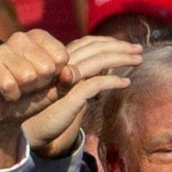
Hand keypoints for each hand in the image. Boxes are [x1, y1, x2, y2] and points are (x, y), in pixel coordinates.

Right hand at [0, 29, 77, 168]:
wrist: (7, 114)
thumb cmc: (34, 96)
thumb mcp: (57, 89)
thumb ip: (69, 80)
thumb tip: (69, 72)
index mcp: (39, 38)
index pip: (61, 56)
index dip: (57, 76)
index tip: (46, 80)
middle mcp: (20, 38)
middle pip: (46, 67)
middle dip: (41, 84)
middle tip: (30, 87)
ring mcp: (2, 50)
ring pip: (28, 76)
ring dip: (26, 90)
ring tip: (19, 89)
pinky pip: (10, 85)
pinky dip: (12, 96)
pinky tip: (7, 93)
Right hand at [23, 35, 142, 157]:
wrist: (32, 130)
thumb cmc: (51, 111)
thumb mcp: (70, 90)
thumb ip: (84, 78)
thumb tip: (105, 70)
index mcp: (63, 61)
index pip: (89, 43)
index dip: (109, 42)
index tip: (127, 46)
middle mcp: (64, 65)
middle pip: (95, 48)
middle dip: (120, 47)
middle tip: (139, 49)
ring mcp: (66, 78)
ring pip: (97, 60)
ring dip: (121, 58)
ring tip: (138, 60)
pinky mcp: (70, 95)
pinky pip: (95, 84)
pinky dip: (112, 82)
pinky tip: (126, 83)